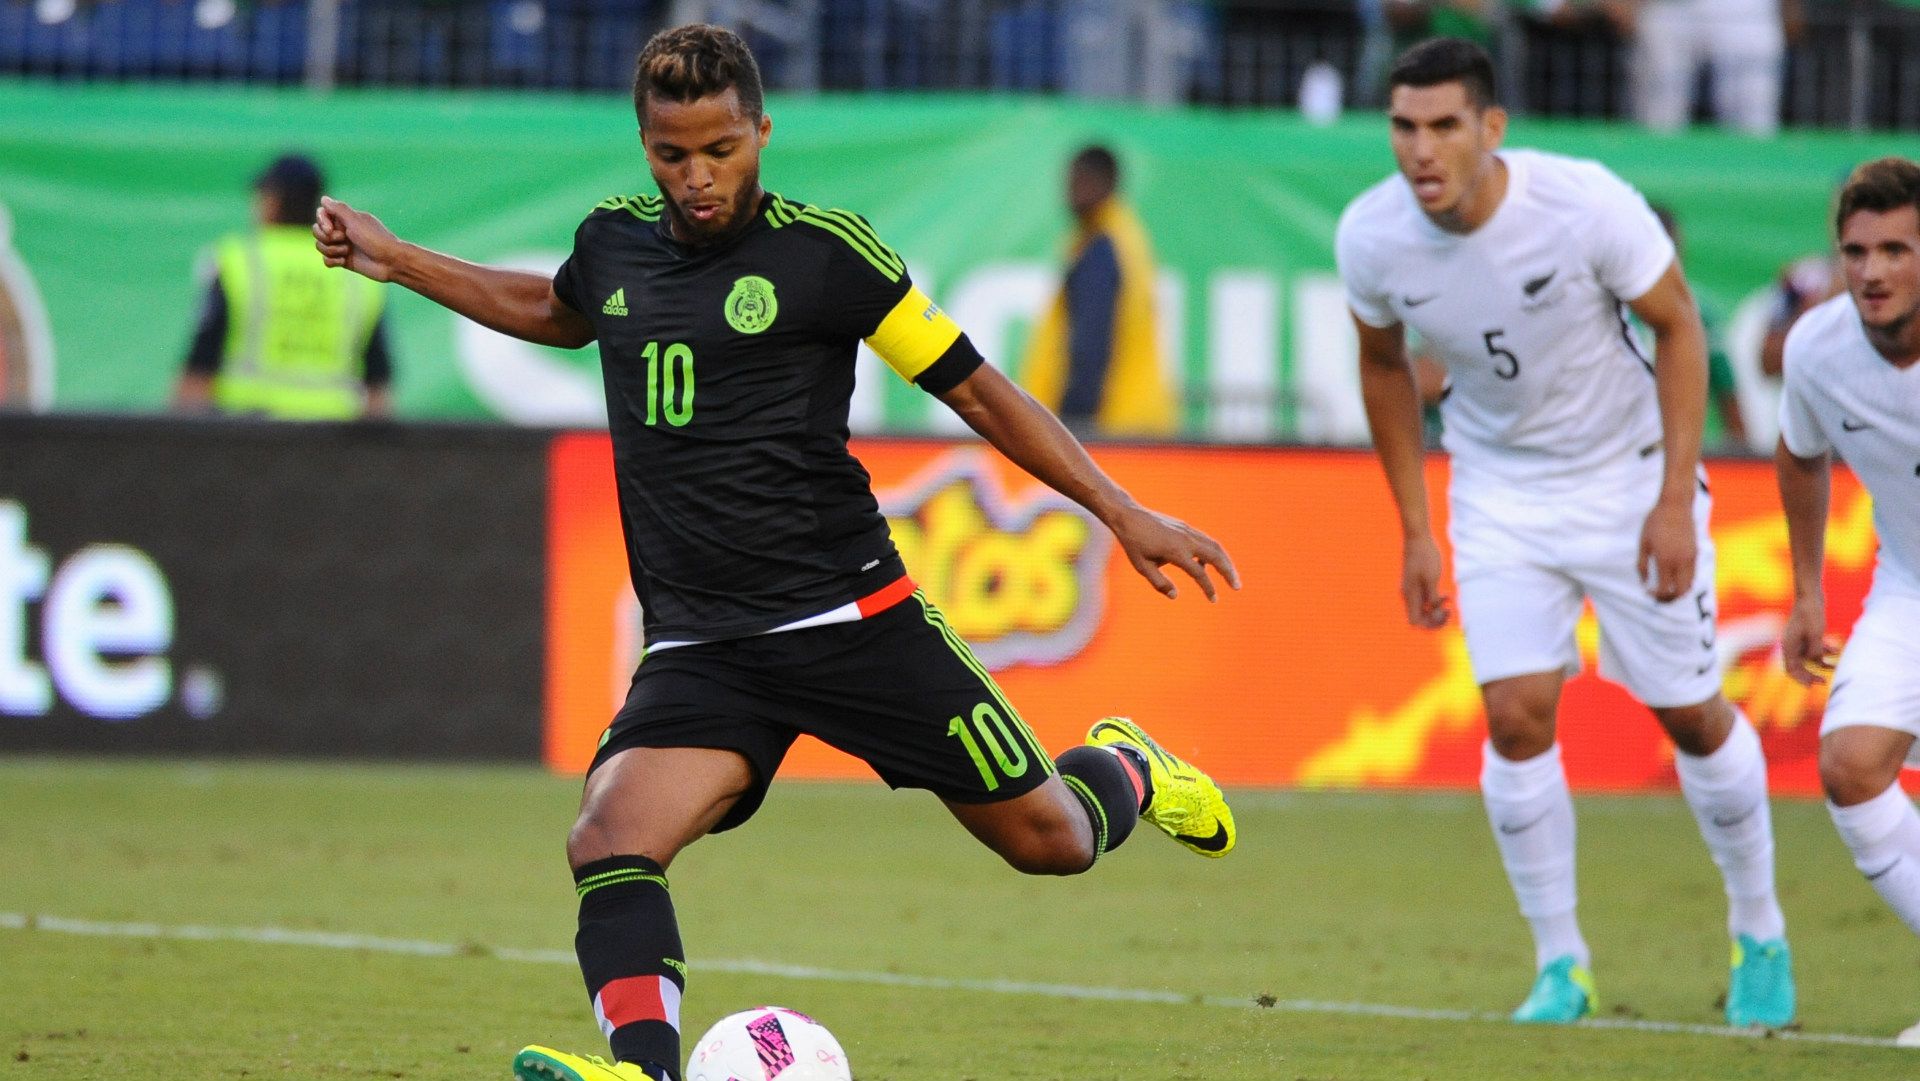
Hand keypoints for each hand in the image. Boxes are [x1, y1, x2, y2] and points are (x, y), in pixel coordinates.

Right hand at [313, 196, 401, 282]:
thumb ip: (339, 209)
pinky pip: (326, 260)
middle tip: (343, 239)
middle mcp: (343, 230)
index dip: (322, 222)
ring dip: (332, 250)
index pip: (321, 214)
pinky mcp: (343, 261)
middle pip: (317, 231)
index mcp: (346, 218)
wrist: (390, 262)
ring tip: (347, 251)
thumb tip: (324, 199)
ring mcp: (342, 246)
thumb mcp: (356, 220)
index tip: (331, 228)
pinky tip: (344, 261)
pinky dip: (333, 261)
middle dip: (326, 237)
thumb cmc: (375, 239)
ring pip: (320, 246)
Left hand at [1106, 505, 1239, 601]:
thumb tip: (1175, 596)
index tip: (1214, 600)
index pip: (1199, 573)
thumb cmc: (1133, 544)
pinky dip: (1213, 552)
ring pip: (1214, 546)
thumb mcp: (1142, 567)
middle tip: (1237, 587)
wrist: (1129, 516)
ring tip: (1231, 576)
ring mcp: (1188, 531)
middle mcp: (1186, 539)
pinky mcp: (1186, 527)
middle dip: (1229, 572)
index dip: (1208, 588)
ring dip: (1225, 561)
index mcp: (1176, 552)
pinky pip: (1205, 540)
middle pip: (1216, 556)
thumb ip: (1159, 582)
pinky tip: (1207, 565)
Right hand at [1401, 533, 1450, 627]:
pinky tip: (1446, 595)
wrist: (1418, 537)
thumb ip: (1432, 597)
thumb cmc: (1425, 555)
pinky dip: (1436, 601)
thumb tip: (1433, 611)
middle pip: (1419, 618)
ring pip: (1423, 609)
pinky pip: (1425, 600)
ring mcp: (1412, 589)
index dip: (1429, 624)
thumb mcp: (1432, 577)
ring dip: (1437, 610)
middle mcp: (1408, 595)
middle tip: (1449, 611)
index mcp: (1410, 595)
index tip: (1442, 614)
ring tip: (1449, 601)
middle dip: (1435, 618)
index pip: (1415, 622)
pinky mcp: (1417, 583)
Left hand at [1637, 498, 1695, 602]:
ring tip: (1666, 589)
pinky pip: (1692, 574)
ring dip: (1679, 591)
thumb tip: (1644, 583)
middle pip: (1681, 592)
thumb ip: (1642, 565)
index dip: (1655, 595)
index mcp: (1666, 561)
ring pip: (1690, 584)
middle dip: (1670, 598)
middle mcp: (1681, 562)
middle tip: (1658, 597)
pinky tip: (1673, 577)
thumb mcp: (1643, 543)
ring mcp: (1691, 558)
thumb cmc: (1655, 523)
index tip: (1647, 591)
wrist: (1676, 506)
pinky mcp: (1695, 553)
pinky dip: (1684, 581)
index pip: (1664, 589)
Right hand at [1780, 597, 1838, 685]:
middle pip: (1799, 666)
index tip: (1812, 686)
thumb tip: (1816, 662)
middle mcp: (1792, 645)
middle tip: (1823, 682)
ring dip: (1821, 664)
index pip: (1791, 669)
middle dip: (1810, 674)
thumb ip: (1815, 650)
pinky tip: (1835, 650)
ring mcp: (1799, 640)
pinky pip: (1815, 649)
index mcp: (1788, 645)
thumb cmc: (1811, 612)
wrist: (1810, 594)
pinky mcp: (1807, 635)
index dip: (1800, 679)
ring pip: (1809, 658)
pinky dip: (1824, 652)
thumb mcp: (1815, 633)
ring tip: (1834, 667)